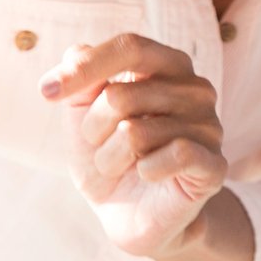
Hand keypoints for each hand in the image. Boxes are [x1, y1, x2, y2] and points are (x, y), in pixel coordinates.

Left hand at [42, 34, 226, 257]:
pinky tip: (147, 175)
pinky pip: (174, 155)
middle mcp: (195, 88)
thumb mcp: (82, 113)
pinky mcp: (214, 164)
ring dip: (111, 158)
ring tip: (122, 166)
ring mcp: (209, 125)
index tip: (46, 93)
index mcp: (167, 65)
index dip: (85, 67)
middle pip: (121, 95)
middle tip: (102, 147)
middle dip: (93, 129)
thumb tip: (73, 58)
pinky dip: (145, 170)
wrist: (128, 212)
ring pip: (135, 132)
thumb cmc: (107, 153)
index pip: (129, 48)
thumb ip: (81, 78)